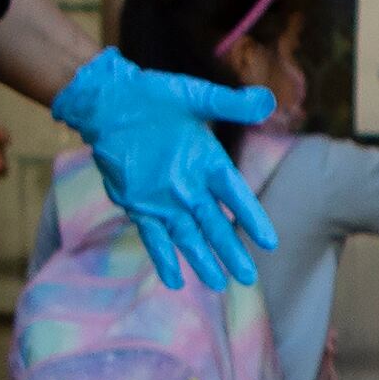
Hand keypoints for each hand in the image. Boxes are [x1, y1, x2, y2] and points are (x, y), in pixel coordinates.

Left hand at [51, 49, 280, 289]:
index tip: (269, 242)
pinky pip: (153, 235)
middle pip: (215, 225)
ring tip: (218, 284)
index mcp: (209, 162)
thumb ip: (230, 104)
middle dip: (230, 251)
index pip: (236, 196)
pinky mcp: (137, 204)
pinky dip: (163, 257)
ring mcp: (164, 198)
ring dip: (202, 259)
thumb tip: (267, 101)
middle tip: (247, 277)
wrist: (108, 100)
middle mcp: (190, 186)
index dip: (251, 218)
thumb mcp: (195, 96)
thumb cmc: (152, 95)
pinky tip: (174, 280)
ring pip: (188, 236)